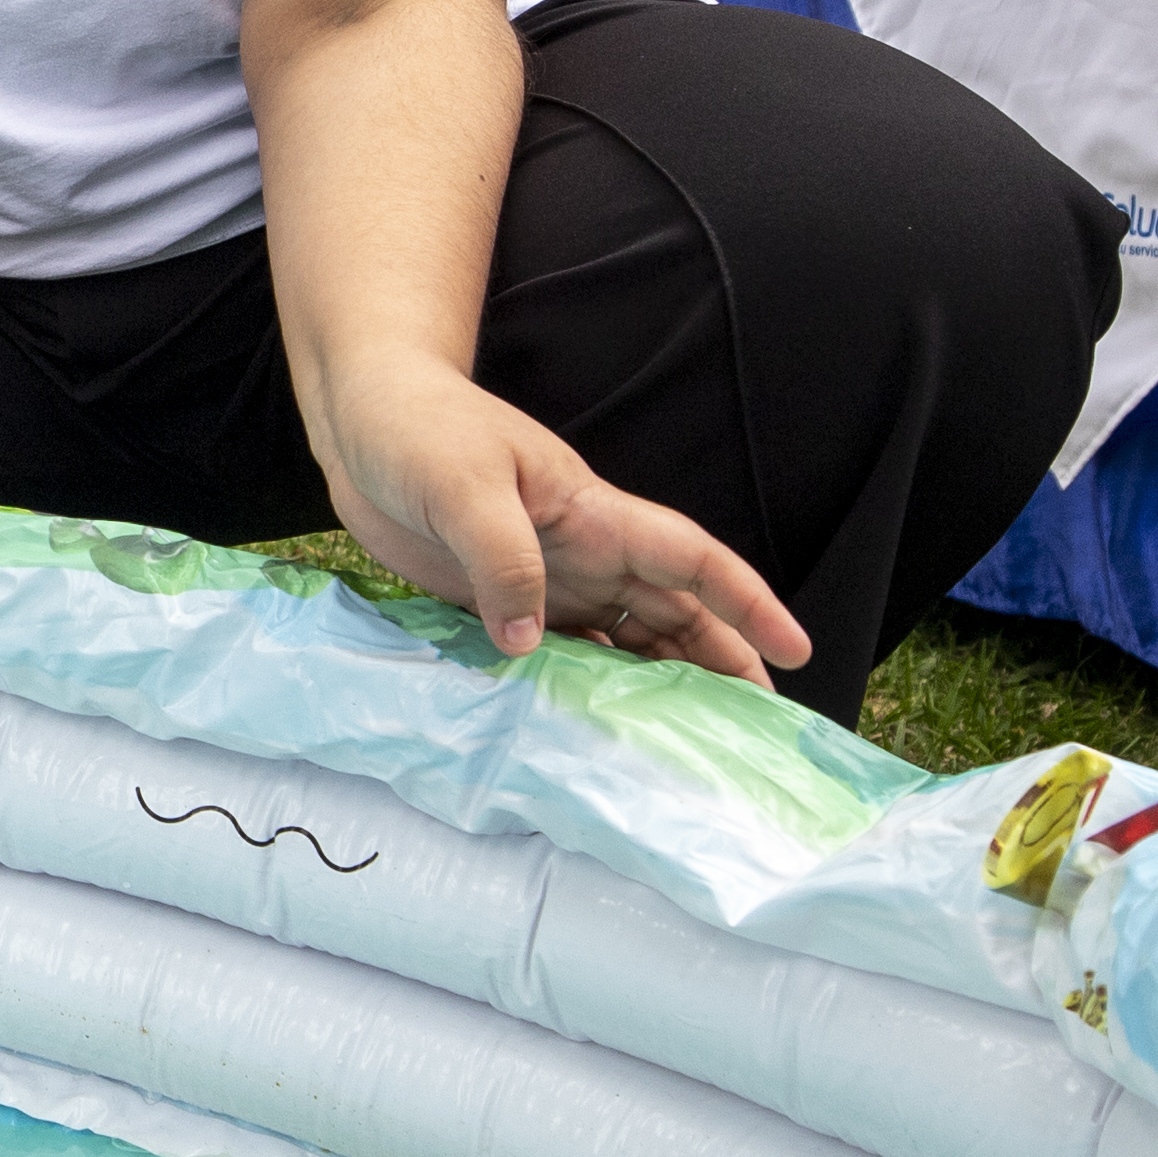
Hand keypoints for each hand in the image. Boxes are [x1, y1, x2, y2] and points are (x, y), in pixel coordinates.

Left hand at [306, 350, 808, 682]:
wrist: (362, 418)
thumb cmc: (417, 429)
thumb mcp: (462, 487)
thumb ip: (501, 561)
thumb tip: (530, 642)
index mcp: (593, 514)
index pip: (691, 559)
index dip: (746, 603)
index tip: (794, 650)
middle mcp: (584, 551)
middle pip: (674, 611)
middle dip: (722, 659)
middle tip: (758, 722)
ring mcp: (546, 576)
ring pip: (626, 635)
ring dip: (661, 680)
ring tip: (693, 738)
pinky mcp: (502, 596)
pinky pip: (563, 648)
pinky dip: (588, 684)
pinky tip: (594, 726)